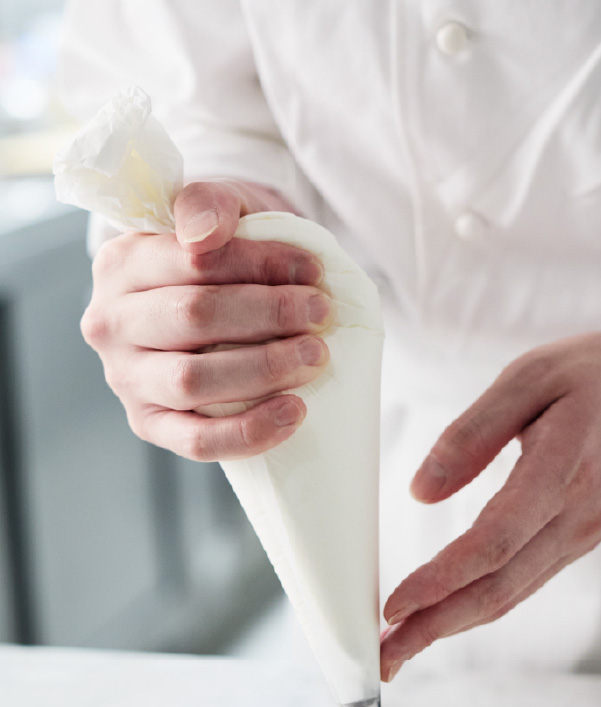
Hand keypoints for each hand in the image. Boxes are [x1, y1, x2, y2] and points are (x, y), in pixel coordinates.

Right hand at [81, 179, 331, 459]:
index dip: (258, 264)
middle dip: (268, 315)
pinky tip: (294, 413)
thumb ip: (212, 204)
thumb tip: (203, 234)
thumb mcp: (221, 212)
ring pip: (192, 381)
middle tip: (321, 313)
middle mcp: (111, 323)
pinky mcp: (149, 426)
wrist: (215, 305)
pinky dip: (249, 432)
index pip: (192, 261)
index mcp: (121, 263)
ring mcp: (126, 380)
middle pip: (193, 318)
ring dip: (264, 369)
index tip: (312, 271)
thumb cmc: (222, 258)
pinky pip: (196, 441)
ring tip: (316, 357)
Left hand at [380, 329, 600, 680]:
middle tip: (383, 658)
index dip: (440, 581)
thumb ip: (473, 432)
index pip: (493, 543)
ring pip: (509, 595)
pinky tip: (444, 616)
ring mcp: (580, 536)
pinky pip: (522, 583)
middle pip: (497, 589)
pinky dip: (478, 607)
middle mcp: (575, 518)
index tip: (393, 607)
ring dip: (451, 627)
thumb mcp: (532, 376)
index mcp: (561, 470)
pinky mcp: (576, 541)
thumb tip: (420, 492)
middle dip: (434, 627)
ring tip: (400, 647)